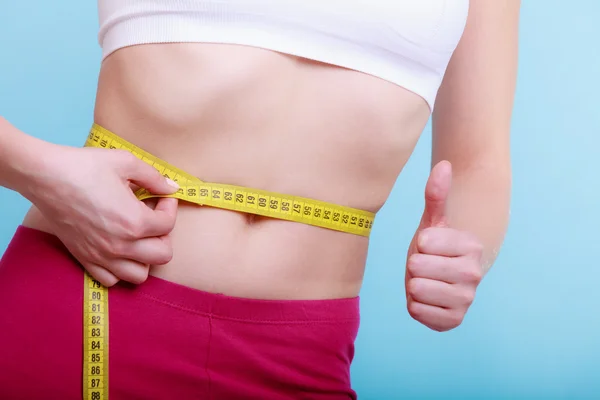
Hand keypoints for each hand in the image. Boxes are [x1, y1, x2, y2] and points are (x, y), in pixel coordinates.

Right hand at [25, 143, 179, 286]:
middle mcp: (121, 245)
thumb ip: (154, 177)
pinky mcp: (85, 258)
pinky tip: (119, 248)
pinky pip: (111, 279)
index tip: (160, 196)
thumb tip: (172, 187)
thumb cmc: (85, 167)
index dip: (169, 207)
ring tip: (139, 236)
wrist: (45, 176)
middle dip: (164, 236)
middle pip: (162, 255)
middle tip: (154, 218)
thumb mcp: (126, 162)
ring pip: (139, 275)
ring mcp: (102, 256)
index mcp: (135, 222)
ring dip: (146, 257)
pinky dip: (120, 269)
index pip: (169, 225)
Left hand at [405, 161, 482, 331]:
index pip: (424, 242)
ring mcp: (466, 300)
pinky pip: (417, 312)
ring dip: (414, 285)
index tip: (430, 246)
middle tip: (425, 265)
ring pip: (416, 290)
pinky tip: (427, 298)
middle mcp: (475, 274)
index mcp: (472, 246)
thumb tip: (444, 165)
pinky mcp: (453, 321)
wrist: (441, 277)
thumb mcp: (432, 220)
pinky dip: (415, 305)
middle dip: (414, 265)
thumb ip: (436, 194)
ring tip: (426, 280)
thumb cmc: (435, 246)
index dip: (419, 243)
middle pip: (417, 267)